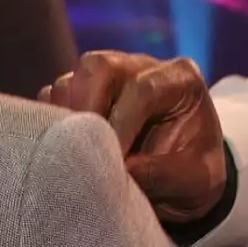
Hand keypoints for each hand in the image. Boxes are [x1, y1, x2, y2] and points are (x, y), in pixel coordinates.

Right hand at [40, 51, 226, 225]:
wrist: (181, 178)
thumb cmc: (193, 174)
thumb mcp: (195, 179)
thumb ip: (162, 174)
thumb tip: (119, 171)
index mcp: (179, 80)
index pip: (142, 89)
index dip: (123, 124)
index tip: (117, 162)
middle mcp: (140, 69)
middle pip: (98, 67)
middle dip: (85, 106)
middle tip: (83, 148)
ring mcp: (107, 80)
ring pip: (71, 81)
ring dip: (65, 117)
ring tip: (73, 154)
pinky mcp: (81, 97)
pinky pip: (53, 100)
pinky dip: (52, 124)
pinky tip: (64, 151)